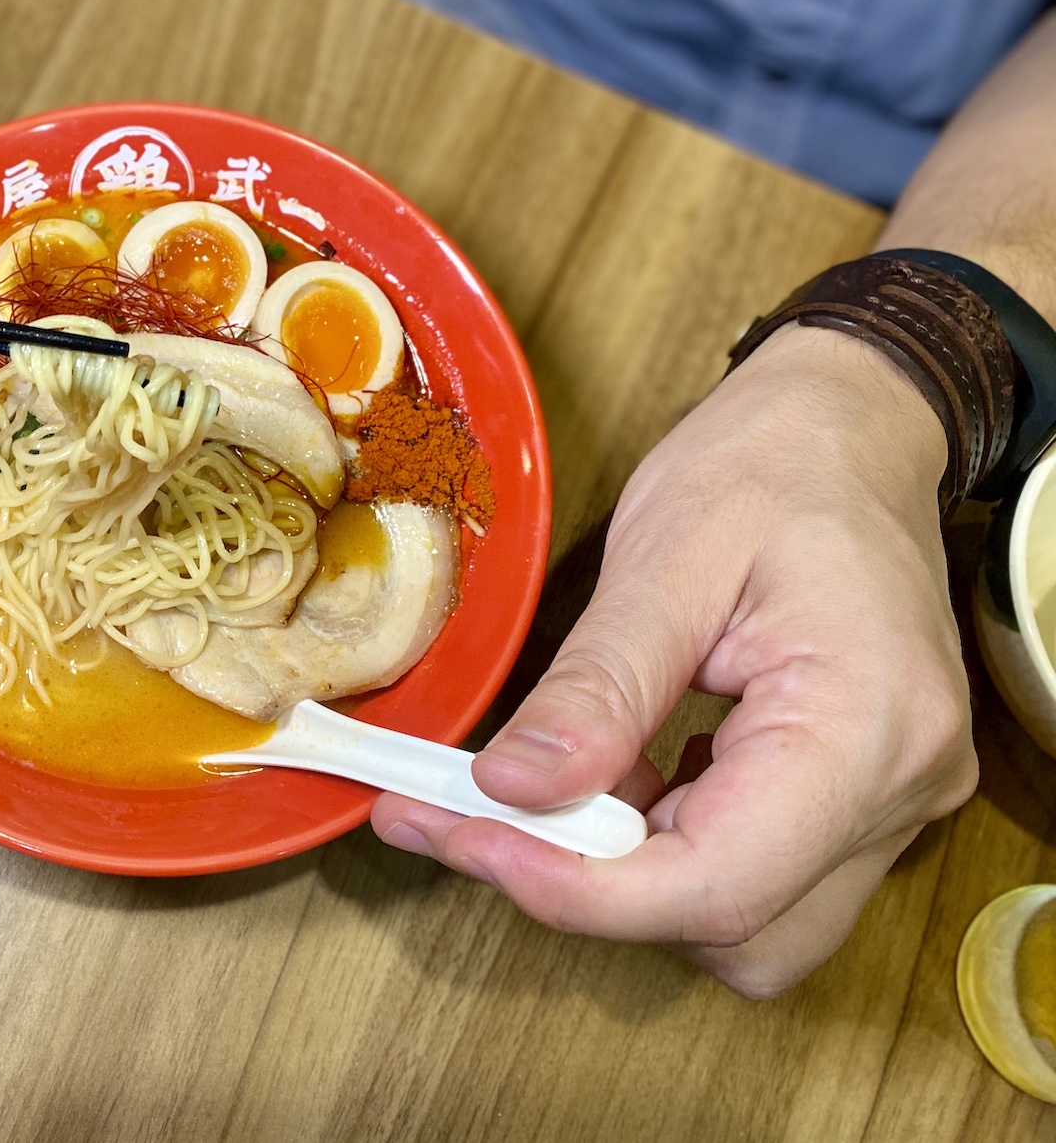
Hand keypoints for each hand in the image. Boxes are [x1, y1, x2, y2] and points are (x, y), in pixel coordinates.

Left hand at [372, 324, 978, 996]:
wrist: (848, 429)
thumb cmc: (770, 468)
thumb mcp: (665, 558)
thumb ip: (594, 687)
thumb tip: (512, 792)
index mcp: (867, 726)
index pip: (715, 882)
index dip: (575, 887)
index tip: (461, 837)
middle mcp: (898, 789)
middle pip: (734, 927)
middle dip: (586, 890)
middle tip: (459, 817)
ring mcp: (885, 803)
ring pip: (743, 923)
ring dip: (620, 875)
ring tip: (530, 784)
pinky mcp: (850, 800)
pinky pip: (748, 871)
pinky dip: (656, 844)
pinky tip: (596, 774)